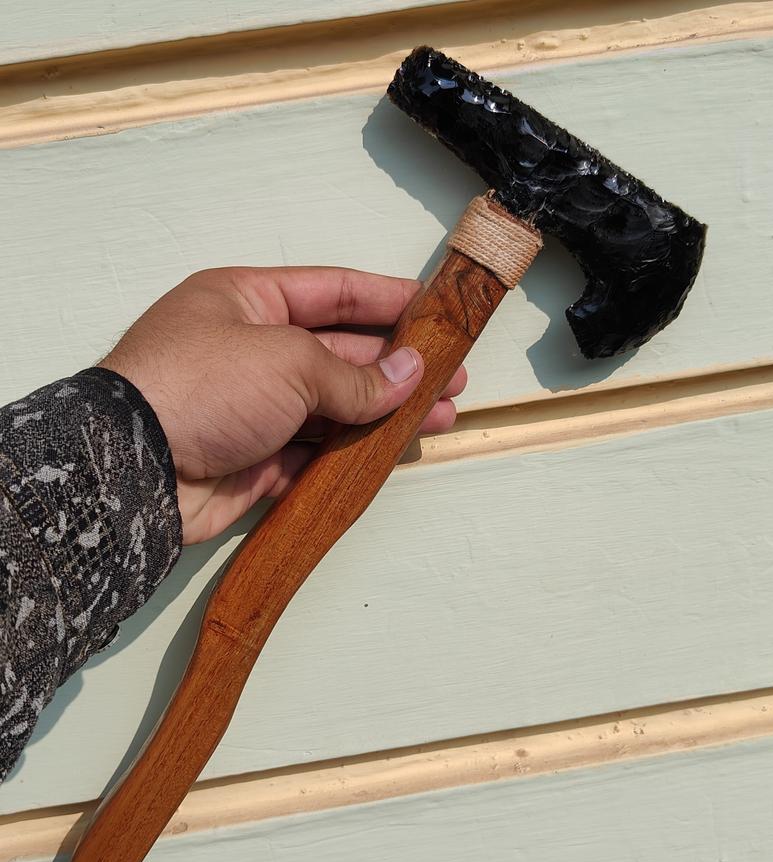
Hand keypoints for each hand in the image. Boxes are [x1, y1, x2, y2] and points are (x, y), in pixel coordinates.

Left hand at [99, 267, 465, 544]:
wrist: (135, 471)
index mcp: (247, 302)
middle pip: (339, 352)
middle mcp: (251, 352)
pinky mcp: (255, 460)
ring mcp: (253, 409)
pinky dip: (353, 453)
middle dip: (396, 366)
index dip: (385, 300)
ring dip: (384, 413)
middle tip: (450, 377)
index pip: (331, 292)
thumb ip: (353, 375)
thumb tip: (408, 376)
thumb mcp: (288, 361)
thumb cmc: (199, 387)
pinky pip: (316, 453)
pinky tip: (391, 451)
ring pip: (333, 407)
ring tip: (439, 417)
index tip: (433, 311)